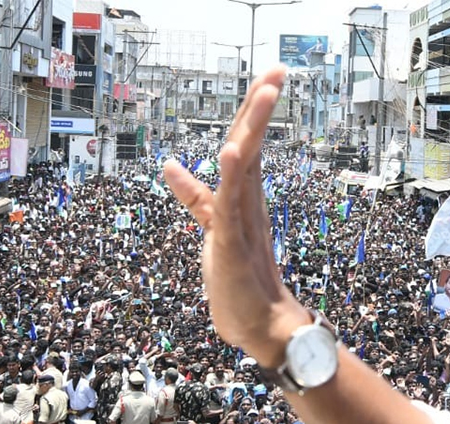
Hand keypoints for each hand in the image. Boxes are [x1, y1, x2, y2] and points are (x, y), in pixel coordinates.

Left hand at [165, 66, 308, 367]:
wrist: (260, 328)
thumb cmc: (237, 282)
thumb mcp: (210, 228)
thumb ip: (193, 196)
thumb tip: (170, 165)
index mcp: (244, 196)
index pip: (247, 142)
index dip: (252, 110)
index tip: (268, 77)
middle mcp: (248, 202)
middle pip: (252, 143)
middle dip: (261, 105)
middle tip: (280, 70)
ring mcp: (241, 220)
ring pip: (248, 165)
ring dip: (255, 127)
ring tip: (266, 92)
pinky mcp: (233, 242)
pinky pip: (232, 203)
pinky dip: (234, 175)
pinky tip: (236, 151)